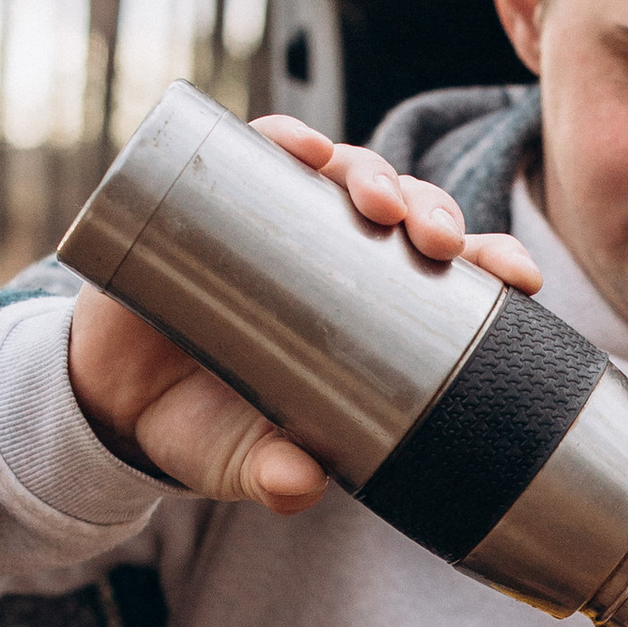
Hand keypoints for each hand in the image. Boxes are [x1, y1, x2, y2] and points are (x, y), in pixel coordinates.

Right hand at [66, 115, 540, 508]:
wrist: (108, 403)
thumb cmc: (203, 429)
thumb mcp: (242, 462)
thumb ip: (273, 478)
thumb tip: (300, 486)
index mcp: (370, 316)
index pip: (449, 275)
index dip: (489, 263)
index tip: (518, 275)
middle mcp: (332, 259)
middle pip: (405, 213)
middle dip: (433, 214)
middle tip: (437, 241)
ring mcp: (275, 221)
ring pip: (345, 173)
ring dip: (371, 171)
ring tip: (374, 199)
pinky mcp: (212, 199)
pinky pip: (259, 152)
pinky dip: (285, 140)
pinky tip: (303, 147)